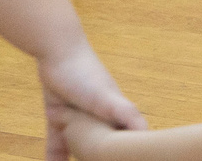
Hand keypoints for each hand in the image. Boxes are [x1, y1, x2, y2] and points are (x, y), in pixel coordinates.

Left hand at [40, 40, 143, 160]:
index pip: (125, 141)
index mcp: (113, 115)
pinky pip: (57, 142)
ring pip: (79, 147)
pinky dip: (56, 157)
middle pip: (101, 147)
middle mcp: (98, 118)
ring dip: (80, 158)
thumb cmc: (85, 74)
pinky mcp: (59, 116)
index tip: (134, 158)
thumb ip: (126, 113)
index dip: (128, 152)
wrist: (59, 52)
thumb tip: (145, 131)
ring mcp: (77, 118)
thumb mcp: (106, 98)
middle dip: (102, 156)